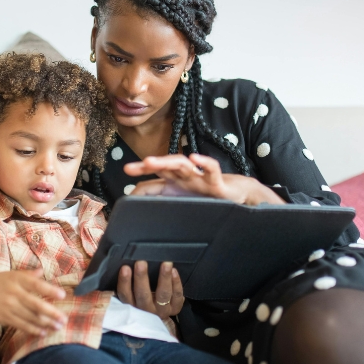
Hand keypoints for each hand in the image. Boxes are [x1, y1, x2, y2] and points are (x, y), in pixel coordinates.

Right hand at [0, 268, 67, 336]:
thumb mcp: (9, 275)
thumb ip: (27, 274)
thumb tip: (42, 270)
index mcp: (16, 279)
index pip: (36, 284)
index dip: (49, 290)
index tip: (63, 295)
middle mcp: (13, 292)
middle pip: (35, 304)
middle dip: (52, 313)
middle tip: (64, 319)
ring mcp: (8, 306)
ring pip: (30, 317)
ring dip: (45, 323)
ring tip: (58, 327)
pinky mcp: (4, 317)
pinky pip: (21, 325)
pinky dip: (33, 329)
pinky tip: (43, 332)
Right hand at [116, 261, 184, 318]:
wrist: (159, 314)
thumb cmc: (142, 298)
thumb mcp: (132, 296)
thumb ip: (127, 285)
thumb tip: (122, 267)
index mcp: (132, 307)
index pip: (125, 295)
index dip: (124, 282)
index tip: (125, 268)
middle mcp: (146, 310)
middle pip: (143, 295)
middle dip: (141, 278)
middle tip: (141, 262)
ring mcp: (162, 310)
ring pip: (163, 295)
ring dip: (164, 278)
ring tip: (165, 263)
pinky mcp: (175, 308)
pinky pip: (177, 296)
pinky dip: (176, 283)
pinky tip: (174, 271)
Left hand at [124, 153, 284, 205]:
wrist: (239, 196)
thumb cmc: (209, 197)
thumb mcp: (182, 202)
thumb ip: (161, 202)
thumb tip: (136, 205)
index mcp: (176, 184)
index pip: (153, 182)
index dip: (138, 183)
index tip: (124, 192)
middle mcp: (185, 178)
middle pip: (164, 167)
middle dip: (147, 166)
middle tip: (128, 168)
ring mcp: (200, 179)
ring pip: (182, 165)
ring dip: (165, 162)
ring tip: (150, 162)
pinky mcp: (217, 183)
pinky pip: (211, 169)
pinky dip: (204, 163)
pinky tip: (195, 158)